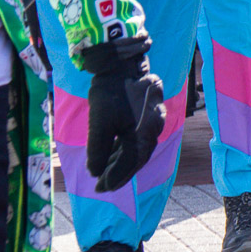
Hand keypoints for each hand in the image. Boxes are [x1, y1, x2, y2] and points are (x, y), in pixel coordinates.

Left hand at [82, 39, 165, 192]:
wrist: (123, 63)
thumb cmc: (111, 92)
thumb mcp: (100, 122)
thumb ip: (99, 149)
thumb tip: (95, 172)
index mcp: (145, 132)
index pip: (132, 163)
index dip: (115, 178)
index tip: (99, 189)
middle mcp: (154, 128)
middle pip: (138, 158)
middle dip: (119, 173)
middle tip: (101, 186)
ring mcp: (154, 120)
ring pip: (138, 147)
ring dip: (121, 161)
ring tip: (104, 173)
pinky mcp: (149, 113)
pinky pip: (139, 136)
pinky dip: (126, 148)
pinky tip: (114, 153)